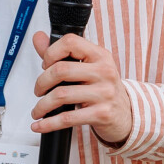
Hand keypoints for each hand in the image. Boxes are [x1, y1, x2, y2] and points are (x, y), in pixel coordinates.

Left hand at [31, 30, 133, 145]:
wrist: (125, 114)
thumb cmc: (102, 88)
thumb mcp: (87, 67)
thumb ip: (61, 54)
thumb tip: (38, 38)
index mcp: (100, 55)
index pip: (70, 42)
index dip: (51, 53)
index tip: (45, 65)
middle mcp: (104, 71)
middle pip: (61, 70)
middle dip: (41, 82)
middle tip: (39, 90)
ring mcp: (104, 93)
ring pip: (61, 95)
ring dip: (42, 106)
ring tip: (38, 110)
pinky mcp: (102, 114)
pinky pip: (67, 118)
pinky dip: (49, 123)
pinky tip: (40, 125)